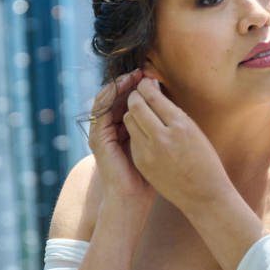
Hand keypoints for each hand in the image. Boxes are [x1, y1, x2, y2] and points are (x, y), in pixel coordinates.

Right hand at [88, 70, 154, 214]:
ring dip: (119, 86)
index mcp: (125, 130)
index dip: (139, 88)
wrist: (134, 198)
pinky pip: (100, 110)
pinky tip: (121, 87)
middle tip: (142, 71)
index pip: (129, 102)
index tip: (154, 77)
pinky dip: (109, 97)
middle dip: (129, 83)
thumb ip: (159, 126)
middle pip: (117, 98)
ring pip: (107, 100)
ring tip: (133, 75)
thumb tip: (171, 103)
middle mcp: (112, 130)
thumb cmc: (152, 176)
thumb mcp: (158, 144)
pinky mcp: (97, 138)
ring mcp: (102, 133)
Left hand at [122, 78, 230, 213]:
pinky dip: (135, 131)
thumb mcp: (195, 131)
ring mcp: (149, 151)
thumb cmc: (205, 161)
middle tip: (138, 93)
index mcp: (180, 125)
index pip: (153, 96)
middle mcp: (163, 137)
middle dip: (135, 96)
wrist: (204, 195)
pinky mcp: (142, 162)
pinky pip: (132, 138)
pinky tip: (143, 131)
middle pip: (136, 106)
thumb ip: (174, 114)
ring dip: (132, 112)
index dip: (146, 86)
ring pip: (129, 120)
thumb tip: (156, 95)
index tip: (146, 82)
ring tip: (139, 112)